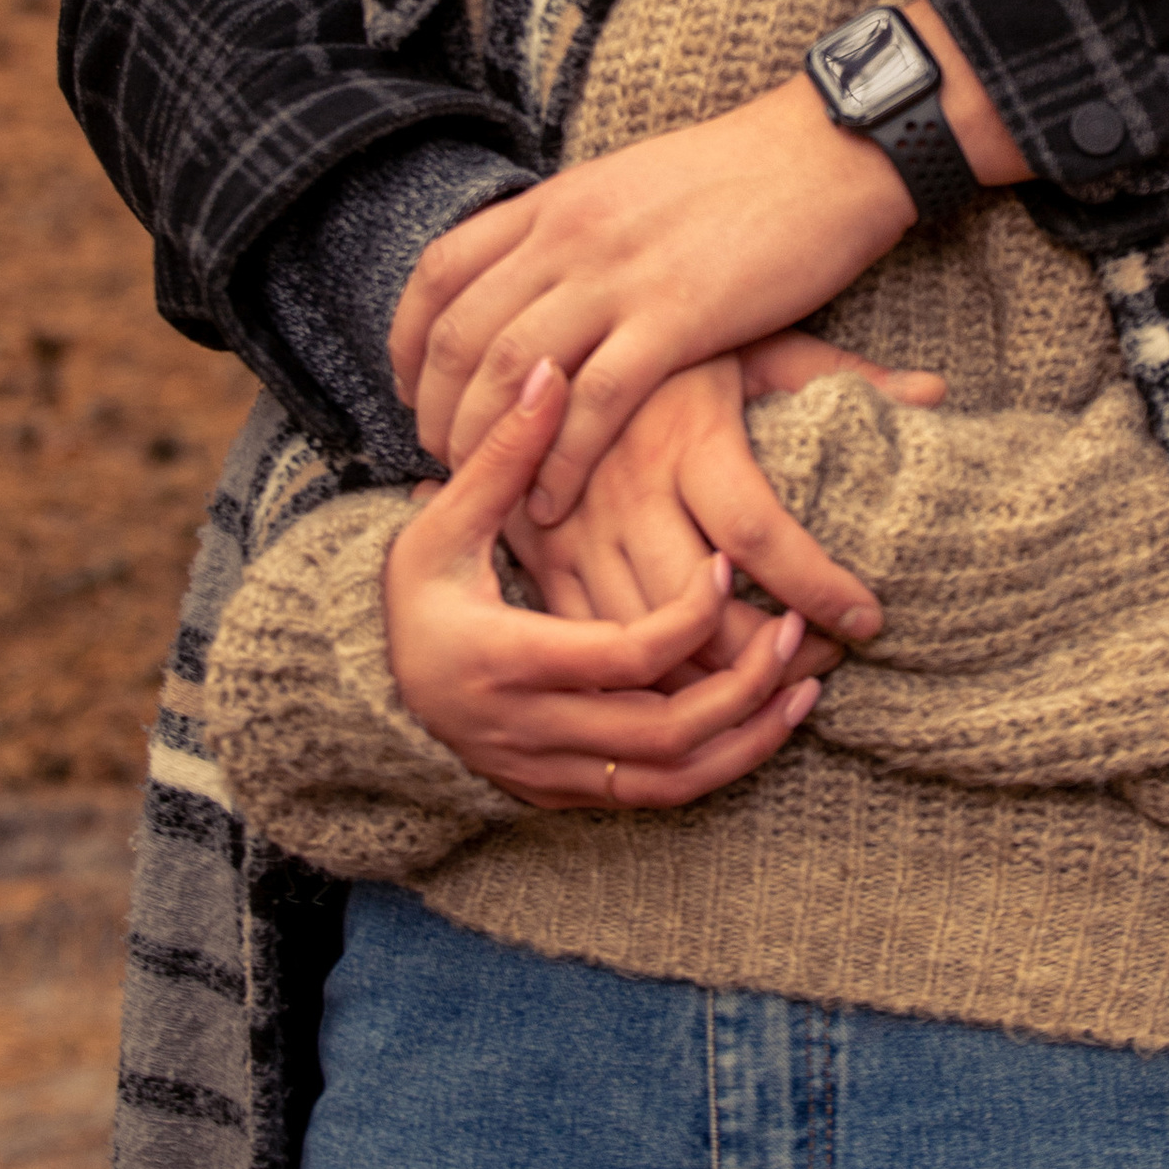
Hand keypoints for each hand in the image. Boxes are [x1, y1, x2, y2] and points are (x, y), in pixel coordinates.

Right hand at [381, 357, 822, 811]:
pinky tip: (762, 726)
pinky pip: (653, 799)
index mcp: (505, 658)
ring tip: (806, 687)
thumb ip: (503, 453)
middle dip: (743, 687)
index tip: (731, 568)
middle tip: (800, 634)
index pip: (625, 653)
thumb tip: (548, 370)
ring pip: (669, 781)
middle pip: (662, 733)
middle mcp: (529, 729)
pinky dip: (715, 768)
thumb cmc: (410, 593)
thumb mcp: (444, 522)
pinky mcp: (563, 796)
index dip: (690, 615)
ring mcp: (548, 772)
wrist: (362, 687)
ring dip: (746, 741)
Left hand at [393, 76, 916, 505]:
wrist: (827, 153)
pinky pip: (597, 403)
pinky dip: (563, 460)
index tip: (409, 391)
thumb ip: (576, 226)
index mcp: (555, 201)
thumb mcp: (630, 182)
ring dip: (486, 443)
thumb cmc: (741, 173)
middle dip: (436, 411)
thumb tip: (539, 271)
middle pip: (460, 335)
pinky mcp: (680, 318)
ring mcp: (621, 276)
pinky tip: (553, 501)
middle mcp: (570, 236)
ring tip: (487, 490)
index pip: (440, 272)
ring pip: (514, 373)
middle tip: (443, 461)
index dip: (406, 342)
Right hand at [506, 335, 941, 657]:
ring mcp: (573, 530)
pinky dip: (646, 679)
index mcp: (685, 435)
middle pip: (701, 612)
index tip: (870, 619)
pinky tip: (701, 681)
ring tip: (779, 680)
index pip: (759, 532)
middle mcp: (625, 488)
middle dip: (772, 657)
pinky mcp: (539, 558)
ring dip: (716, 682)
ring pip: (645, 645)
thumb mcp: (753, 346)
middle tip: (829, 660)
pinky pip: (591, 644)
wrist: (534, 330)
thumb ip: (838, 374)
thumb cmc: (674, 349)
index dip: (818, 588)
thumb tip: (935, 390)